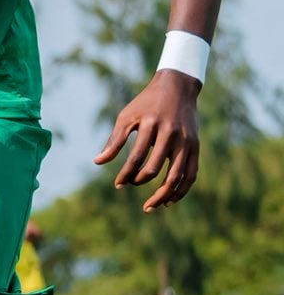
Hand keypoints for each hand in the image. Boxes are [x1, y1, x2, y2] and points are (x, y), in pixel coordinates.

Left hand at [95, 70, 200, 212]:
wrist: (177, 87)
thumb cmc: (146, 103)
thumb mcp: (126, 116)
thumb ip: (114, 140)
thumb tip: (98, 162)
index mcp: (152, 125)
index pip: (136, 157)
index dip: (126, 174)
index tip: (118, 184)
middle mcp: (171, 134)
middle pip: (155, 168)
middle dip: (139, 182)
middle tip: (129, 186)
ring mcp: (187, 141)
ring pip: (177, 175)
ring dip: (163, 195)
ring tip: (150, 207)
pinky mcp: (196, 146)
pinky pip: (191, 173)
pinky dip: (182, 189)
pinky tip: (169, 201)